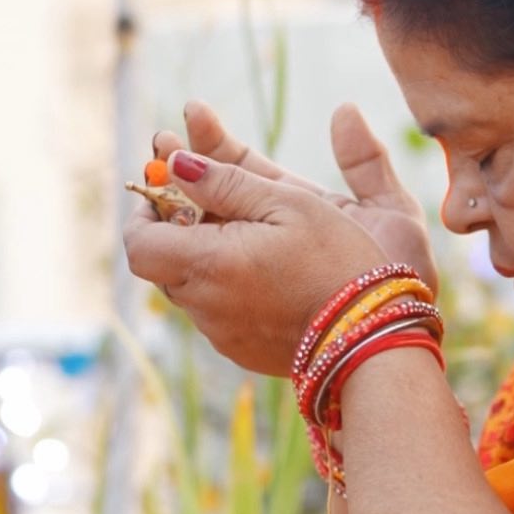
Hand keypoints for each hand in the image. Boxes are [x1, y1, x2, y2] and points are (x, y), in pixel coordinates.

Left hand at [127, 104, 437, 375]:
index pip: (139, 242)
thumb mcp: (289, 202)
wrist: (374, 335)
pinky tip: (268, 269)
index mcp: (209, 264)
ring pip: (193, 286)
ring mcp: (222, 334)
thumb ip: (225, 180)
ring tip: (250, 231)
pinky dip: (230, 284)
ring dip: (207, 254)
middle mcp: (205, 306)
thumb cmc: (340, 261)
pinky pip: (219, 310)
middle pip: (164, 261)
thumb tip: (176, 162)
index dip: (147, 212)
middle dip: (181, 225)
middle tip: (211, 193)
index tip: (173, 188)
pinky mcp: (242, 350)